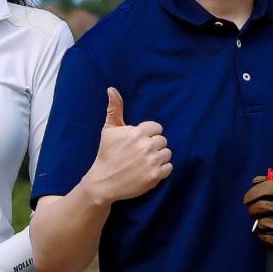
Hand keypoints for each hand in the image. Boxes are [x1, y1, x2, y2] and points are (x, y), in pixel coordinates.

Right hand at [89, 88, 170, 202]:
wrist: (103, 182)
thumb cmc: (106, 154)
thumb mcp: (108, 130)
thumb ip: (114, 108)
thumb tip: (111, 89)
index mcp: (137, 133)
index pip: (157, 128)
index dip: (148, 135)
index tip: (138, 142)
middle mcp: (146, 146)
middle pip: (162, 140)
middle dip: (153, 146)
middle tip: (140, 154)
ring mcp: (151, 162)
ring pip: (167, 153)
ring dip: (159, 157)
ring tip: (144, 162)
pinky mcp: (155, 176)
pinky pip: (169, 167)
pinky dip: (162, 169)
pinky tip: (149, 170)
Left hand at [244, 174, 272, 259]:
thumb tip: (255, 181)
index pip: (272, 187)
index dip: (256, 191)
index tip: (247, 198)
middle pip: (262, 205)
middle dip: (252, 209)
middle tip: (252, 211)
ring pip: (261, 222)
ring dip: (258, 222)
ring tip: (264, 222)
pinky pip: (263, 235)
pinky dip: (262, 234)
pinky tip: (269, 233)